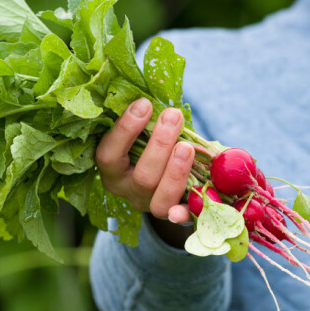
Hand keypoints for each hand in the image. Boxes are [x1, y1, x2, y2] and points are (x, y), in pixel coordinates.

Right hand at [96, 98, 194, 244]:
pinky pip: (183, 218)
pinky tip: (200, 195)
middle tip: (173, 115)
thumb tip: (151, 92)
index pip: (109, 155)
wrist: (168, 173)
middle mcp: (128, 191)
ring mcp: (151, 206)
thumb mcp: (144, 130)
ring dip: (176, 172)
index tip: (144, 104)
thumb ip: (146, 119)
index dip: (125, 130)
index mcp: (113, 170)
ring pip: (161, 200)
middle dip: (159, 145)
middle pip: (142, 177)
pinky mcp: (174, 215)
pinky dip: (189, 211)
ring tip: (187, 145)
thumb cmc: (153, 142)